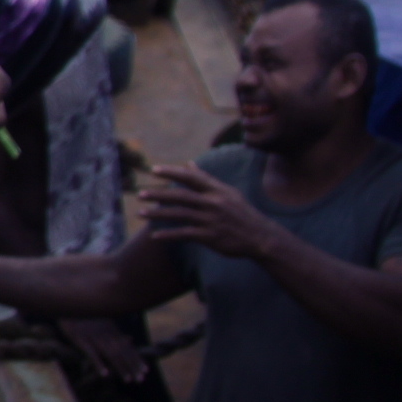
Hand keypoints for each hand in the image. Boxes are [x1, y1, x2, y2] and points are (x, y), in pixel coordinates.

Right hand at [58, 315, 149, 383]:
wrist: (67, 301)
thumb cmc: (85, 313)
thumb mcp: (104, 320)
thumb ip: (117, 332)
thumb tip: (131, 338)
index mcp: (112, 330)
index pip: (127, 346)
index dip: (137, 358)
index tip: (146, 370)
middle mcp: (106, 334)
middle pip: (122, 352)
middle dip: (132, 365)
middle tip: (140, 379)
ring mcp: (94, 337)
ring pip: (110, 354)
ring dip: (120, 367)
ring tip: (127, 379)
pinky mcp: (80, 339)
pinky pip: (91, 353)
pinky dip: (98, 363)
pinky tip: (104, 374)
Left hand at [140, 164, 277, 258]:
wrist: (261, 237)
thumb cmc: (241, 213)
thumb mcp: (228, 193)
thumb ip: (206, 179)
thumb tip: (189, 163)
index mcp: (218, 190)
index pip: (191, 177)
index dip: (172, 172)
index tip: (153, 169)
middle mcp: (214, 203)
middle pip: (181, 196)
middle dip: (159, 194)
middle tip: (140, 194)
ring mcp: (212, 219)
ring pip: (179, 214)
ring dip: (158, 214)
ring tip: (141, 214)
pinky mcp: (210, 236)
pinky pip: (185, 234)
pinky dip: (169, 235)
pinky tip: (155, 236)